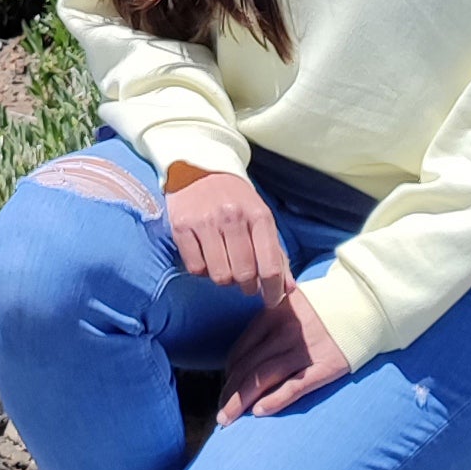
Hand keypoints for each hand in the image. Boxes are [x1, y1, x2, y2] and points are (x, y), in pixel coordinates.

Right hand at [164, 163, 290, 299]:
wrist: (199, 169)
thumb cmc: (236, 199)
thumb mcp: (261, 219)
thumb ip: (277, 254)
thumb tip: (288, 289)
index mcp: (258, 215)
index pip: (270, 266)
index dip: (273, 290)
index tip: (271, 300)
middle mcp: (232, 217)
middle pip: (244, 274)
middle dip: (247, 286)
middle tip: (245, 282)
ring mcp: (205, 221)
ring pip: (219, 275)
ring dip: (224, 278)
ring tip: (226, 267)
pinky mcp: (181, 226)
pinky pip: (195, 268)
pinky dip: (202, 270)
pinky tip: (207, 258)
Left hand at [216, 284, 351, 421]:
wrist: (367, 304)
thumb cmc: (326, 307)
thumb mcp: (291, 302)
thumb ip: (269, 320)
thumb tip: (245, 353)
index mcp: (274, 314)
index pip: (241, 349)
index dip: (229, 373)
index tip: (225, 389)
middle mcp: (286, 332)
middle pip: (248, 367)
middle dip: (230, 393)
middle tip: (221, 413)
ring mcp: (305, 350)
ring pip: (264, 378)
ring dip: (241, 401)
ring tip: (228, 419)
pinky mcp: (325, 367)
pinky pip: (294, 387)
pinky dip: (274, 400)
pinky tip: (258, 413)